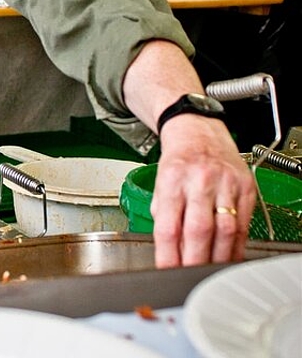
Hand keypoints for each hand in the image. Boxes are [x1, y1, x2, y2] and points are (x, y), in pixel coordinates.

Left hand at [150, 115, 255, 267]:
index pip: (169, 225)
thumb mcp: (161, 182)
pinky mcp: (245, 186)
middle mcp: (199, 180)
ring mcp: (225, 183)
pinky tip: (228, 256)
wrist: (198, 129)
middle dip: (194, 261)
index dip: (168, 254)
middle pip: (199, 230)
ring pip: (225, 230)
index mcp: (172, 179)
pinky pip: (244, 224)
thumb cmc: (177, 159)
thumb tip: (169, 250)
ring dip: (218, 258)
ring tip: (209, 271)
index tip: (167, 271)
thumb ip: (164, 215)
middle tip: (189, 277)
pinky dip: (236, 246)